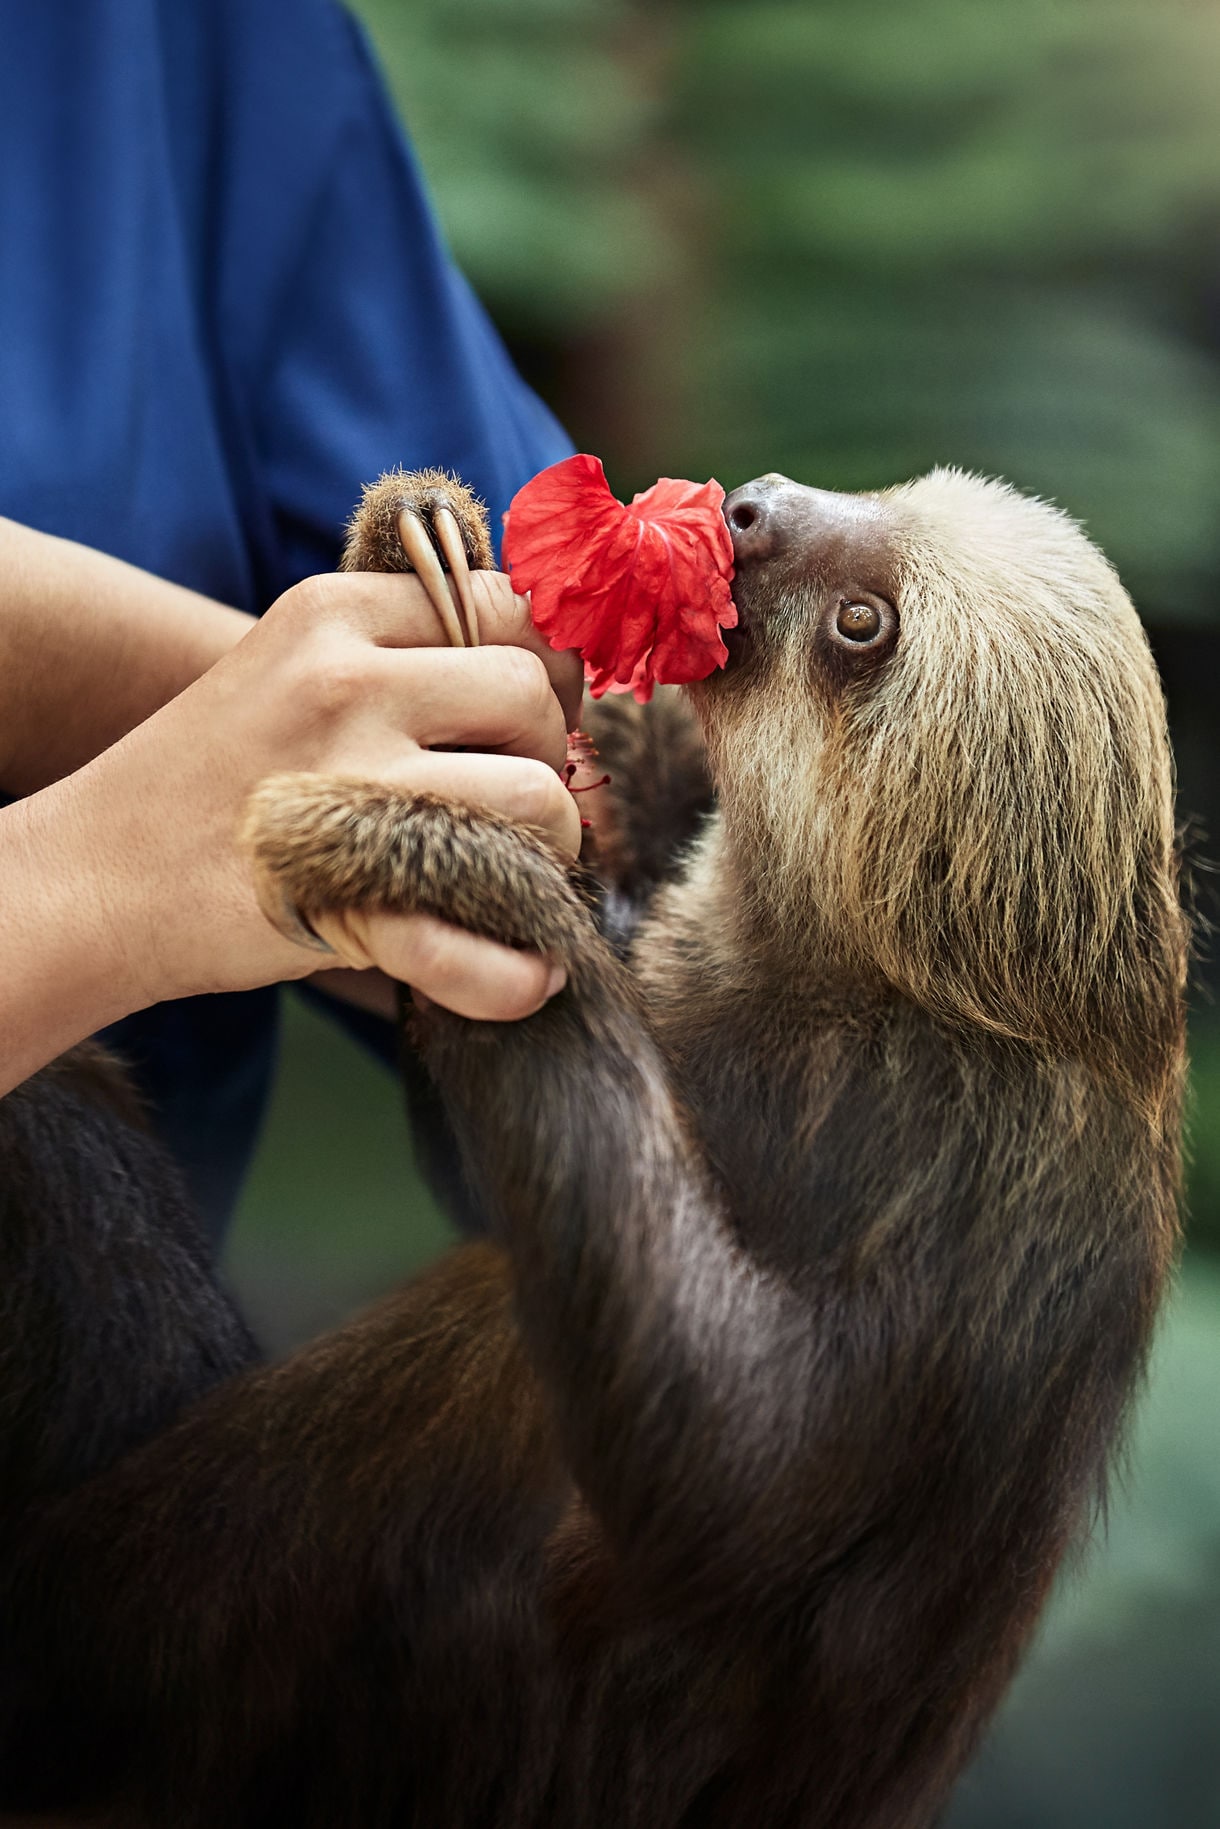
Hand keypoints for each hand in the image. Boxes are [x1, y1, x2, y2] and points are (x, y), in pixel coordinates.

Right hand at [4, 568, 582, 1090]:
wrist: (96, 875)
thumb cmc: (216, 770)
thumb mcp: (293, 662)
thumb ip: (405, 649)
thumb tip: (555, 672)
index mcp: (333, 616)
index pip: (509, 608)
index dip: (548, 669)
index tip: (532, 719)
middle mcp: (342, 688)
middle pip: (531, 698)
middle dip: (553, 755)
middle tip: (520, 802)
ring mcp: (345, 793)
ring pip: (537, 800)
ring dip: (553, 848)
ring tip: (517, 870)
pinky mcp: (342, 901)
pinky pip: (474, 942)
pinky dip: (516, 976)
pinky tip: (530, 978)